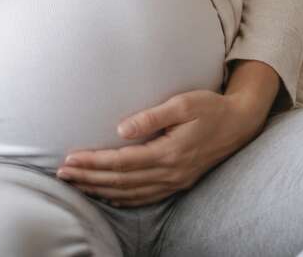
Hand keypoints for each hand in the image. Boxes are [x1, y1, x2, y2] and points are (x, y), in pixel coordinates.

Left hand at [55, 89, 269, 206]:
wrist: (240, 123)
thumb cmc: (210, 107)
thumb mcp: (183, 103)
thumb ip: (152, 117)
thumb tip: (120, 129)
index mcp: (169, 152)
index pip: (122, 162)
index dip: (94, 162)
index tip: (70, 158)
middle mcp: (170, 172)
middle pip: (120, 181)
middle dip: (88, 178)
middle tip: (62, 173)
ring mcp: (174, 181)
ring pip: (130, 193)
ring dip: (100, 189)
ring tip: (76, 184)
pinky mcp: (178, 182)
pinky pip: (145, 197)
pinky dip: (122, 198)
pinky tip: (107, 195)